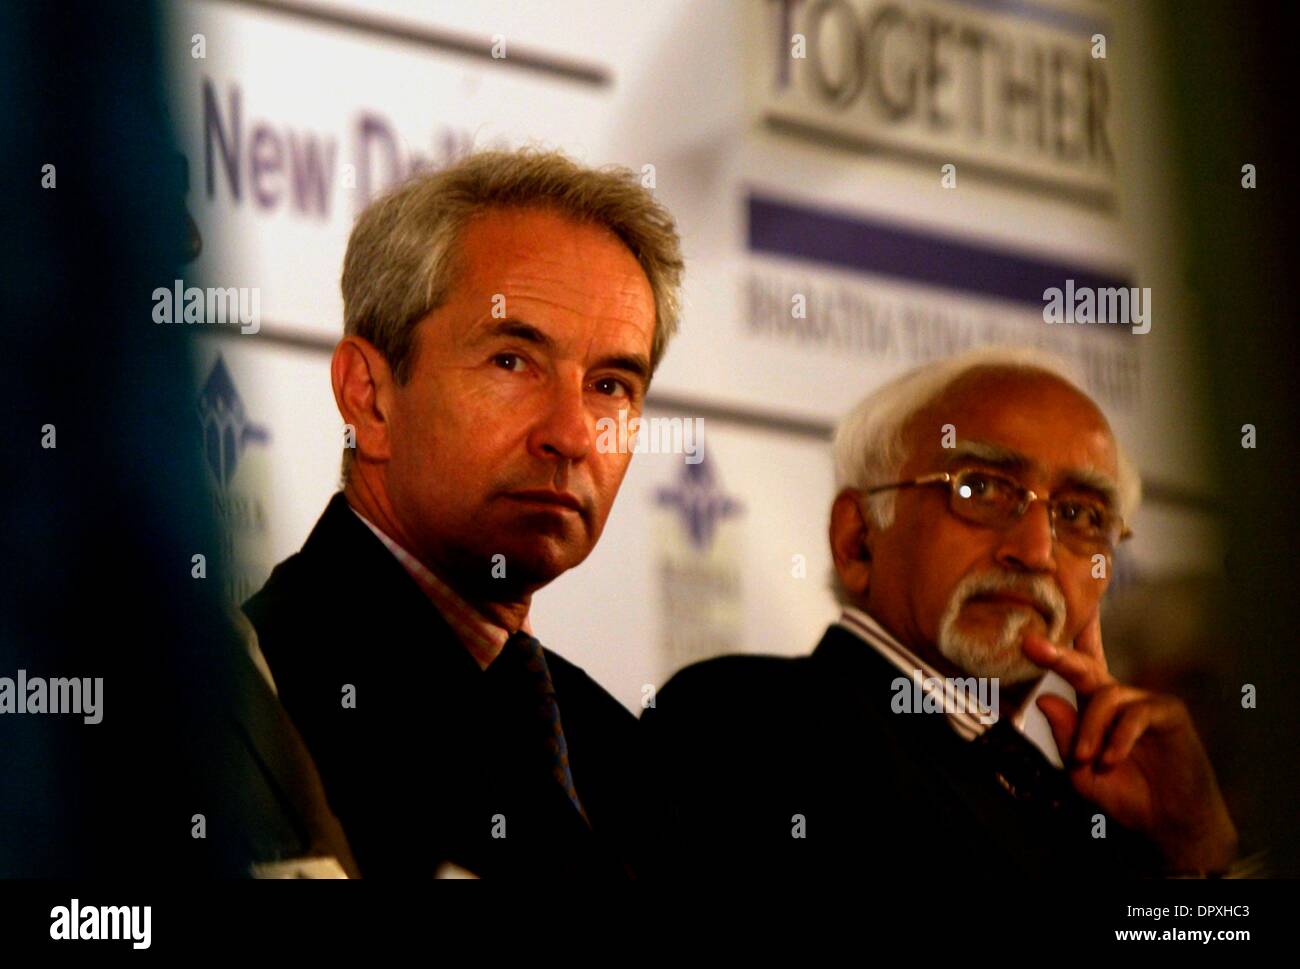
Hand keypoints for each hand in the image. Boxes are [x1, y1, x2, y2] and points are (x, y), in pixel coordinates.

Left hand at [1022, 613, 1237, 872]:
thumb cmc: (1125, 795)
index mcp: (1094, 707)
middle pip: (1087, 668)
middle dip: (1061, 657)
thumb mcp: (1081, 772)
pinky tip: (1111, 759)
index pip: (1074, 674)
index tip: (1026, 640)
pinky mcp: (1169, 713)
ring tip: (1085, 758)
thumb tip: (1044, 699)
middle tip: (1035, 648)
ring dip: (1090, 727)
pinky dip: (1119, 738)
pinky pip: (1137, 714)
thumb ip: (1064, 738)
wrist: (1167, 822)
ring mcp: (1145, 702)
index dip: (1055, 653)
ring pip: (1108, 695)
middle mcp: (1119, 698)